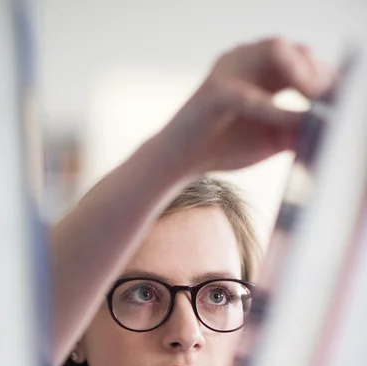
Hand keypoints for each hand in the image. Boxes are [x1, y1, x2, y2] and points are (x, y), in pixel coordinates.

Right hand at [159, 38, 334, 174]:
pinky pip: (249, 93)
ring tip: (314, 98)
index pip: (301, 59)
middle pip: (293, 47)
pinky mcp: (213, 91)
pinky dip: (272, 108)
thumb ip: (297, 131)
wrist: (180, 161)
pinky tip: (289, 121)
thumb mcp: (271, 140)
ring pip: (274, 50)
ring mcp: (228, 70)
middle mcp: (246, 61)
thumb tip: (328, 128)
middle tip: (330, 97)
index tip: (341, 97)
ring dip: (301, 72)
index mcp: (261, 71)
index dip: (324, 75)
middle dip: (316, 70)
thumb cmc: (223, 147)